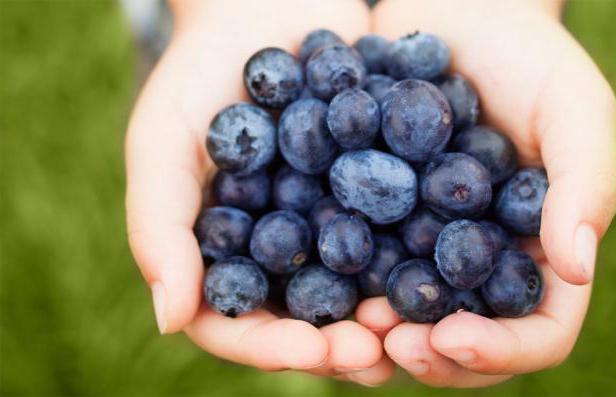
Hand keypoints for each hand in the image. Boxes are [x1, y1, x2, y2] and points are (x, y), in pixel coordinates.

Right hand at [125, 0, 393, 385]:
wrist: (267, 9)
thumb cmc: (199, 75)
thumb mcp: (163, 142)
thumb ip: (159, 227)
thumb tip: (169, 321)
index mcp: (228, 259)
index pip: (242, 327)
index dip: (273, 347)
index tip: (309, 348)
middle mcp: (286, 255)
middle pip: (312, 322)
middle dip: (343, 344)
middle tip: (377, 350)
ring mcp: (337, 227)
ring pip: (365, 291)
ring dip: (392, 314)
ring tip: (419, 320)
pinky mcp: (383, 195)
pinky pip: (407, 234)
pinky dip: (428, 254)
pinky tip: (453, 262)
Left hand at [356, 0, 615, 386]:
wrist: (455, 12)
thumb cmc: (528, 55)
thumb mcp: (573, 106)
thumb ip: (585, 183)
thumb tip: (579, 268)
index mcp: (540, 252)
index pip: (539, 332)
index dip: (500, 351)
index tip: (449, 337)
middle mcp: (482, 262)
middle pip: (464, 342)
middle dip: (425, 354)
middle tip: (381, 343)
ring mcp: (426, 246)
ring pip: (405, 317)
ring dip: (373, 335)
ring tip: (344, 325)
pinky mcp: (378, 219)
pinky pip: (359, 266)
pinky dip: (339, 282)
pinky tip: (311, 276)